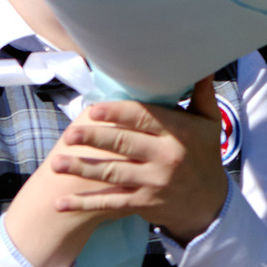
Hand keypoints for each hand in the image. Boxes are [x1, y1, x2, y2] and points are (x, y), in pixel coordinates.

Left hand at [44, 77, 229, 243]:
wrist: (209, 202)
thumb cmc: (204, 156)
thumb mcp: (209, 123)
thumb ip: (202, 94)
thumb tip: (204, 63)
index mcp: (179, 133)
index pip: (144, 118)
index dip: (117, 113)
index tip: (92, 110)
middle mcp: (166, 157)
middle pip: (123, 144)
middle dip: (93, 138)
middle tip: (69, 134)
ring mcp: (154, 182)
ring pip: (112, 173)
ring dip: (82, 169)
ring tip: (56, 163)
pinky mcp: (143, 203)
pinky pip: (110, 202)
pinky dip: (85, 203)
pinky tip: (61, 203)